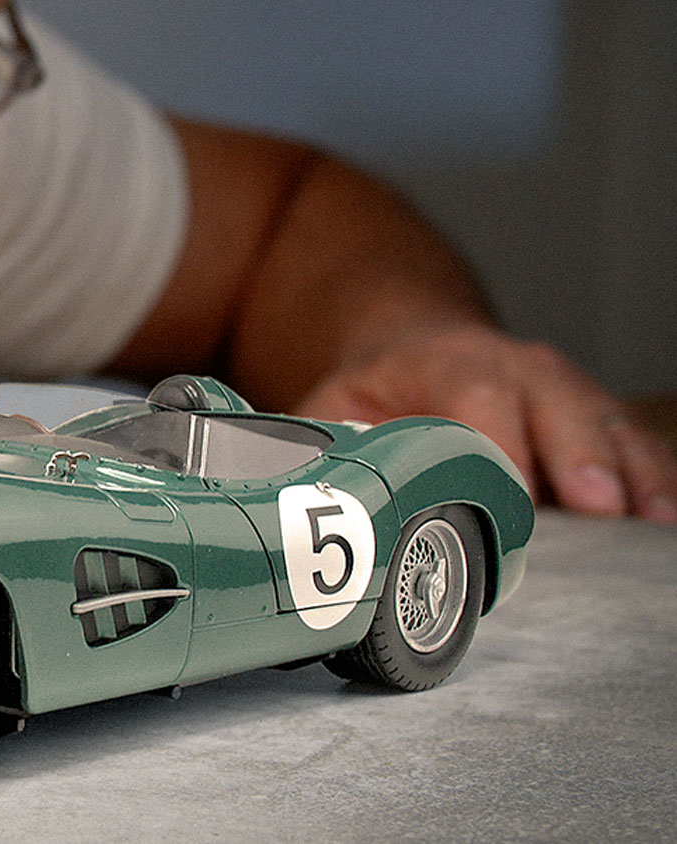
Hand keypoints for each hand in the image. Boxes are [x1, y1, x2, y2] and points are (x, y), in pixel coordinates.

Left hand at [294, 326, 676, 522]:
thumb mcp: (335, 402)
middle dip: (577, 457)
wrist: (418, 344)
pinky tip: (663, 518)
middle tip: (594, 505)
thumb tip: (287, 495)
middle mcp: (518, 369)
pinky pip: (636, 445)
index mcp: (449, 363)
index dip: (498, 447)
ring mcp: (565, 392)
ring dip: (631, 473)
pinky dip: (654, 479)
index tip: (511, 497)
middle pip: (558, 408)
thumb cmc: (377, 390)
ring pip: (607, 426)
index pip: (479, 399)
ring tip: (649, 520)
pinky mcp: (594, 419)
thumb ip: (318, 442)